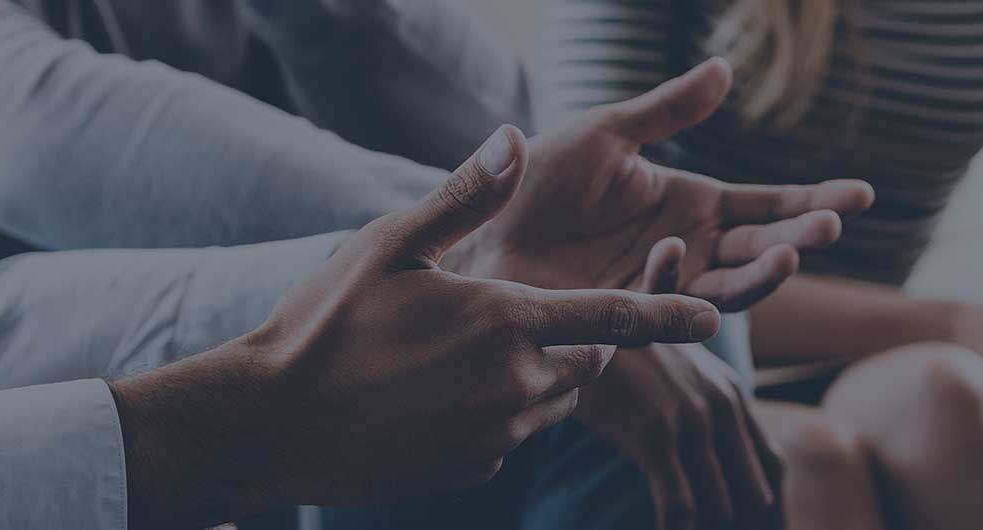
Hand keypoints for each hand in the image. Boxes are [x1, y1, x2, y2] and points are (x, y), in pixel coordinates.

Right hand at [108, 127, 721, 528]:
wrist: (269, 424)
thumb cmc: (324, 325)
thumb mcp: (390, 244)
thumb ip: (464, 196)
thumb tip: (513, 138)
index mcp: (506, 321)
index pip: (613, 317)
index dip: (667, 313)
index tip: (712, 316)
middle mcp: (515, 383)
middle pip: (588, 360)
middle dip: (579, 337)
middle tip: (518, 314)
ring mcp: (497, 433)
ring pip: (554, 397)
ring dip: (540, 372)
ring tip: (467, 350)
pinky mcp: (475, 467)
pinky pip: (513, 431)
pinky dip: (499, 409)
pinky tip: (438, 392)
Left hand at [446, 58, 874, 310]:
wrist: (478, 236)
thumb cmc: (533, 184)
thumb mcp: (605, 134)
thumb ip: (666, 110)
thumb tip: (724, 69)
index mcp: (693, 203)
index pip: (770, 204)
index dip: (814, 199)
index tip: (862, 195)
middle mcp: (690, 249)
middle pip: (766, 248)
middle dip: (804, 236)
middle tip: (834, 223)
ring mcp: (664, 287)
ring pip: (733, 288)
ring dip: (766, 273)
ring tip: (792, 252)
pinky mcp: (631, 316)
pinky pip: (668, 304)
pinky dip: (674, 280)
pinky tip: (671, 247)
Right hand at [575, 239, 784, 529]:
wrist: (574, 324)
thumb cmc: (619, 354)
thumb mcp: (675, 371)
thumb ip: (704, 408)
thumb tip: (718, 459)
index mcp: (731, 393)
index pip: (771, 468)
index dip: (769, 510)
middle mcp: (720, 404)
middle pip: (755, 494)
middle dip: (739, 524)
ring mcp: (690, 419)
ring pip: (719, 505)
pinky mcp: (655, 435)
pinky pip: (678, 505)